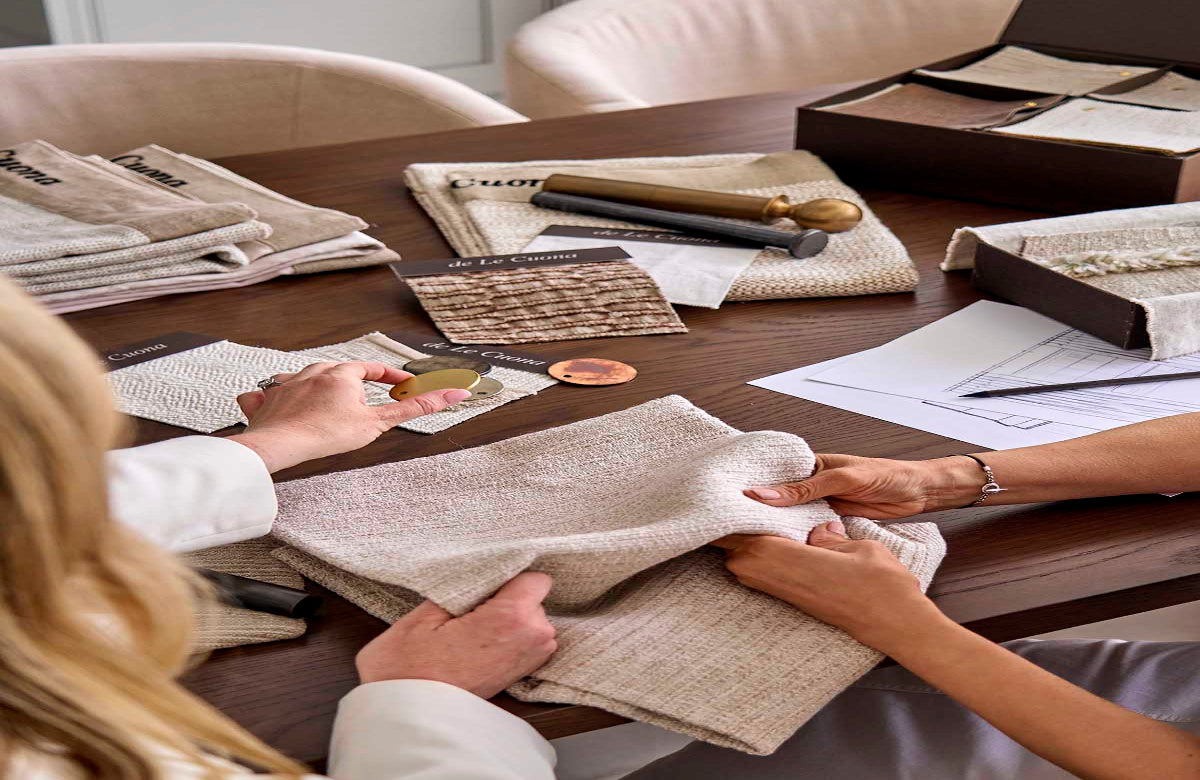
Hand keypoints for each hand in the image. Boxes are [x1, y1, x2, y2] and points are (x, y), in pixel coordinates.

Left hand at [228, 361, 470, 471]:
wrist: (279, 446)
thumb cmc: (326, 434)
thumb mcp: (377, 423)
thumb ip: (414, 408)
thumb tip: (452, 394)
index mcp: (341, 374)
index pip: (371, 368)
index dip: (390, 377)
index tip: (402, 385)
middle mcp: (312, 372)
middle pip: (339, 370)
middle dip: (354, 381)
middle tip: (365, 398)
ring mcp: (285, 385)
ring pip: (304, 376)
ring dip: (317, 384)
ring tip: (325, 399)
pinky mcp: (265, 400)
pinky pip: (268, 392)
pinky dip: (274, 396)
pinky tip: (275, 401)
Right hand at [355, 572, 557, 698]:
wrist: (408, 716)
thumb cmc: (409, 667)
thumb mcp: (425, 614)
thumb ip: (463, 589)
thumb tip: (483, 576)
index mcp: (511, 617)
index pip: (537, 580)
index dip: (512, 579)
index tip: (487, 588)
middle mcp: (532, 638)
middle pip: (534, 600)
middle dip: (508, 601)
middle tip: (471, 615)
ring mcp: (531, 659)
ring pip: (531, 621)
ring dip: (509, 622)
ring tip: (472, 635)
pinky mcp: (523, 675)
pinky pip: (527, 641)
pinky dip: (509, 639)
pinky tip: (480, 647)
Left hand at [713, 522, 947, 651]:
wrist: (897, 625)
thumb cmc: (882, 584)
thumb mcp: (857, 546)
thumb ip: (829, 537)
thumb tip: (817, 530)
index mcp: (784, 557)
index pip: (739, 533)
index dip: (728, 514)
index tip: (724, 496)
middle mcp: (775, 577)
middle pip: (732, 550)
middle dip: (730, 528)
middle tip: (734, 504)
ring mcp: (782, 592)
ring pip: (743, 563)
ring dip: (744, 544)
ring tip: (753, 519)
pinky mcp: (791, 601)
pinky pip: (761, 574)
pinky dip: (758, 557)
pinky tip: (774, 543)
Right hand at [745, 453, 984, 519]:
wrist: (918, 493)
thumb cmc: (885, 475)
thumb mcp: (842, 479)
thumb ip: (804, 489)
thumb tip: (763, 494)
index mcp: (810, 463)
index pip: (774, 472)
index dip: (752, 482)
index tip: (724, 495)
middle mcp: (810, 483)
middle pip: (778, 496)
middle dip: (758, 508)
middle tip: (729, 522)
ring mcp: (820, 503)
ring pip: (790, 515)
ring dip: (775, 524)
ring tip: (746, 536)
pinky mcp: (830, 520)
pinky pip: (806, 528)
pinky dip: (795, 536)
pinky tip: (778, 545)